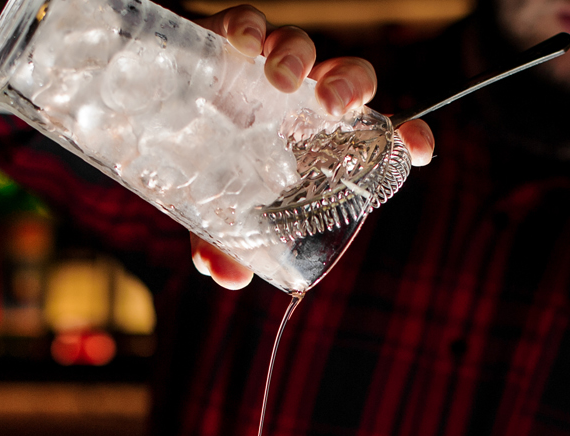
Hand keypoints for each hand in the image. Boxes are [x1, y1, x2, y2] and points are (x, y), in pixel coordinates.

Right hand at [189, 4, 435, 288]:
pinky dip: (249, 27)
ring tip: (282, 82)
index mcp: (316, 139)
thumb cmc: (202, 165)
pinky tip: (243, 44)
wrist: (148, 115)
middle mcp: (301, 98)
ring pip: (302, 47)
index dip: (405, 138)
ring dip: (298, 59)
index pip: (377, 133)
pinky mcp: (228, 38)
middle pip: (347, 79)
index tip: (421, 149)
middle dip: (350, 88)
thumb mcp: (215, 211)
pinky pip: (248, 22)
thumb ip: (226, 241)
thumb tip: (228, 277)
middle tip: (335, 109)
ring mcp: (265, 65)